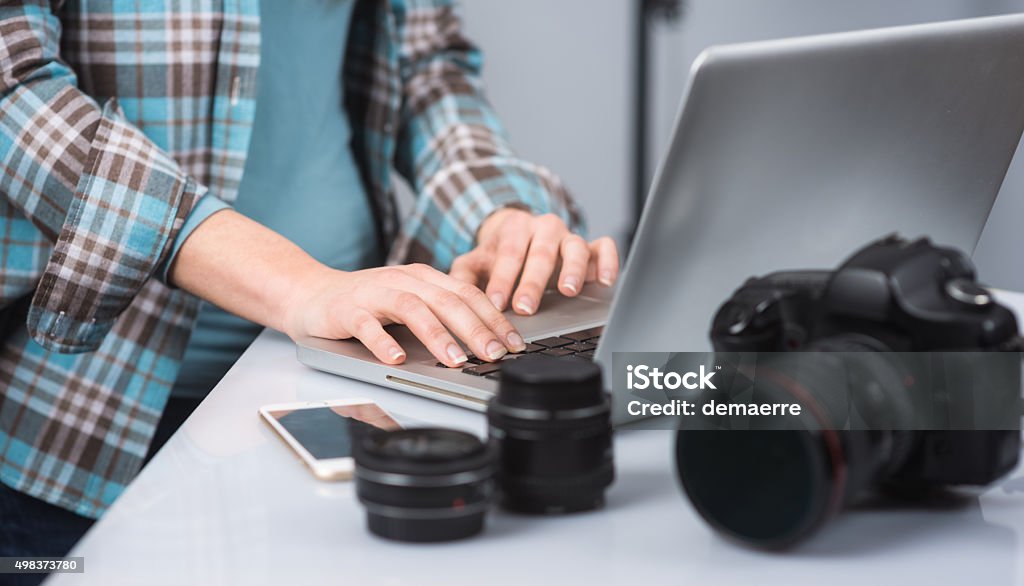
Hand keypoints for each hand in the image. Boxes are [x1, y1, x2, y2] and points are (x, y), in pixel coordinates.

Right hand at [282, 264, 525, 366]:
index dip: (494, 318)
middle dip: (475, 328)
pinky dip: (382, 342)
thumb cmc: (367, 304)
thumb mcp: (410, 304)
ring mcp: (374, 293)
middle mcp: (403, 280)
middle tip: (495, 354)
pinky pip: (366, 325)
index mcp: (424, 279)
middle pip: (447, 300)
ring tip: (456, 360)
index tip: (514, 343)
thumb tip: (485, 343)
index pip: (467, 294)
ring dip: (437, 335)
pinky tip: (395, 360)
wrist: (310, 294)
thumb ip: (441, 316)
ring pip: (412, 309)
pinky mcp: (346, 310)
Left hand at [449, 209, 619, 314]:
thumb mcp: (474, 262)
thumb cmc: (497, 255)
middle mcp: (544, 229)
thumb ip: (462, 275)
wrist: (518, 234)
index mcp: (514, 229)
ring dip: (572, 270)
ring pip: (575, 247)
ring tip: (567, 291)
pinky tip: (605, 281)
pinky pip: (604, 247)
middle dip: (532, 282)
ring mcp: (569, 237)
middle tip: (525, 307)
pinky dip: (608, 261)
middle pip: (540, 253)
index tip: (496, 303)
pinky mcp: (590, 246)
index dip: (502, 279)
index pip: (508, 253)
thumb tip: (449, 294)